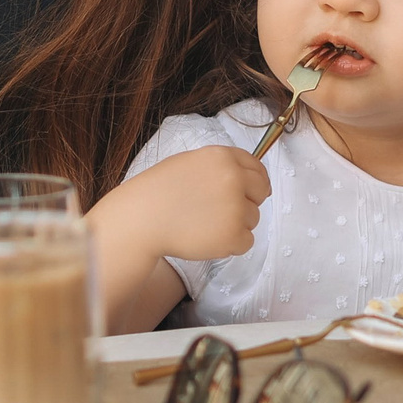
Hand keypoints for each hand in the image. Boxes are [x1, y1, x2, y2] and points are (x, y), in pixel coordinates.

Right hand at [95, 146, 272, 263]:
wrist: (141, 219)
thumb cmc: (160, 191)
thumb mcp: (191, 163)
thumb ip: (221, 167)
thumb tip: (250, 179)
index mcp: (223, 157)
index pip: (257, 167)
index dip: (256, 180)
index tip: (253, 191)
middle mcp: (234, 179)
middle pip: (261, 192)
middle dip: (248, 202)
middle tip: (225, 211)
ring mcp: (235, 207)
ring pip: (253, 218)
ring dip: (235, 224)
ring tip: (205, 224)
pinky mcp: (233, 235)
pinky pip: (246, 242)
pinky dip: (230, 244)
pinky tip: (207, 238)